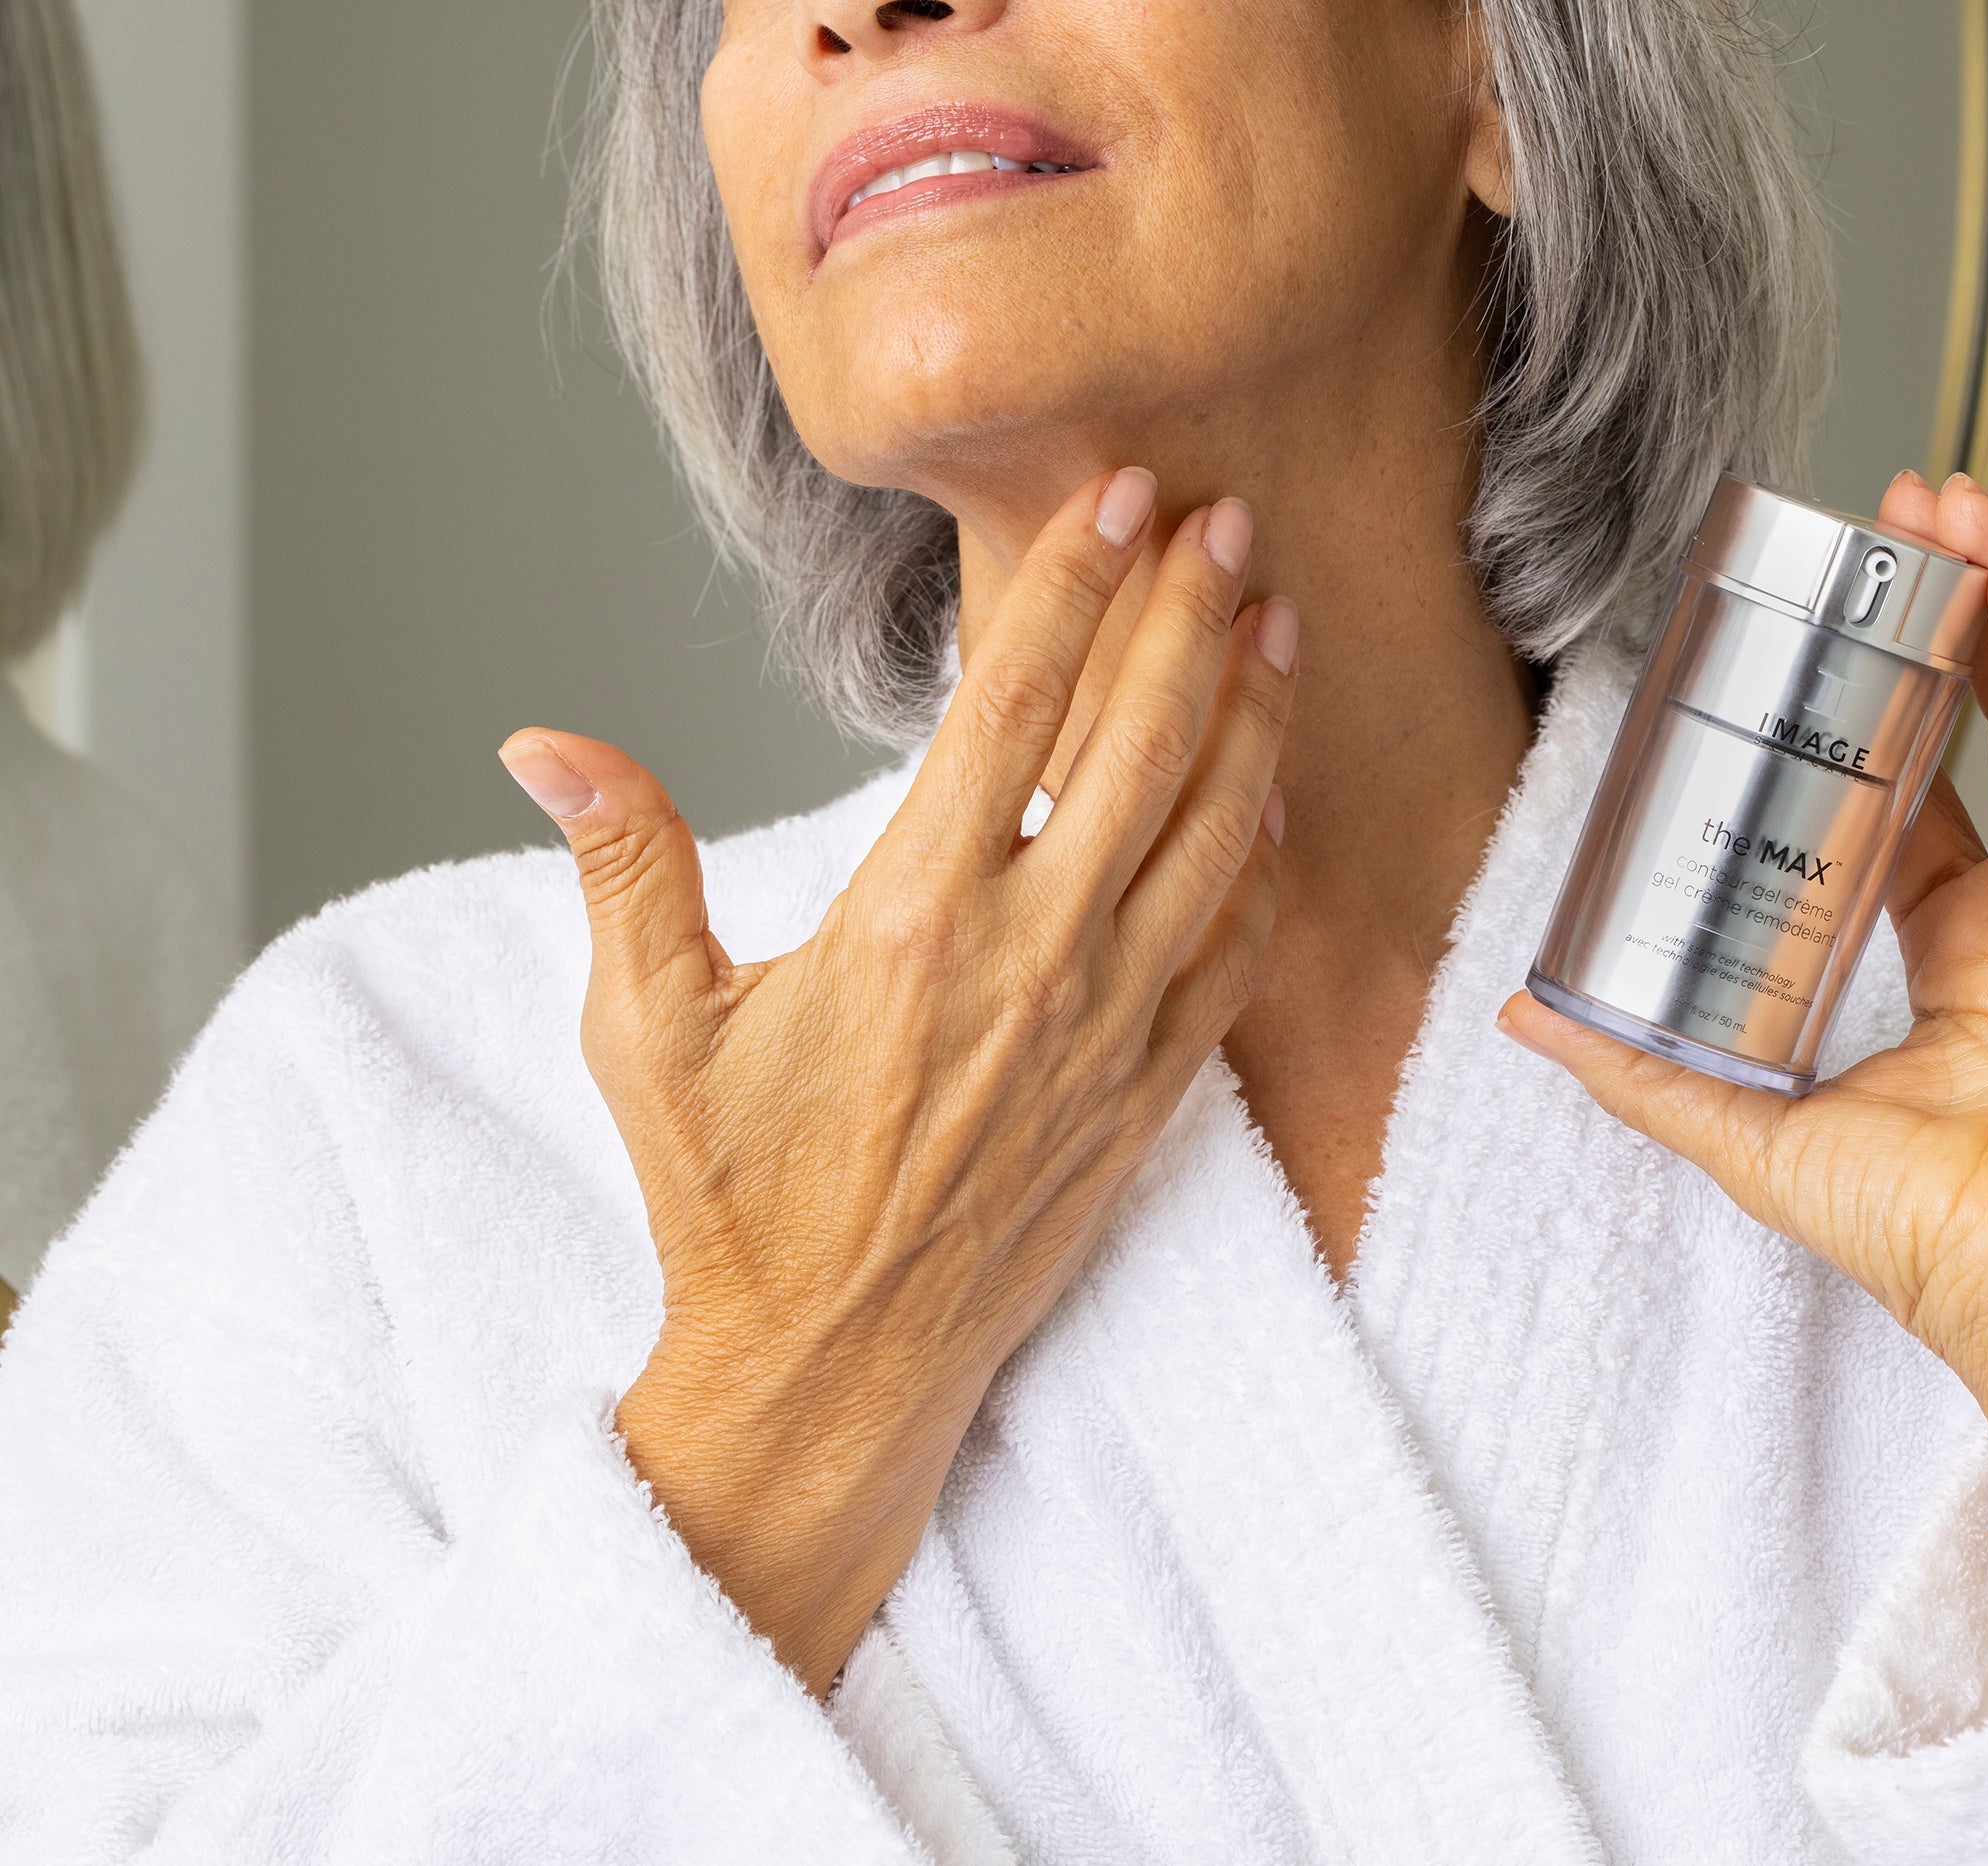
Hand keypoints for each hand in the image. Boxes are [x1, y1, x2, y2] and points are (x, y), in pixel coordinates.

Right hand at [498, 469, 1299, 1688]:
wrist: (838, 1370)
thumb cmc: (737, 1204)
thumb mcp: (649, 1033)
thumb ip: (624, 868)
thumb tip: (544, 745)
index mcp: (912, 922)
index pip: (1015, 709)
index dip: (1075, 586)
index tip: (1122, 499)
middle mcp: (1032, 961)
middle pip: (1142, 744)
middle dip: (1189, 616)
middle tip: (1226, 517)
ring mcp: (1108, 1028)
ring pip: (1213, 835)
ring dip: (1250, 715)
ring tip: (1275, 615)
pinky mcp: (1151, 1093)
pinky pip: (1232, 949)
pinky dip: (1262, 859)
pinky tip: (1274, 789)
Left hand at [1499, 473, 1987, 1629]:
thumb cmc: (1939, 1245)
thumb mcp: (1754, 1129)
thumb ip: (1642, 1067)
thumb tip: (1523, 1012)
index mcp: (1960, 945)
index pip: (1925, 781)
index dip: (1883, 687)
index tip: (1829, 608)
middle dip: (1957, 604)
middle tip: (1900, 511)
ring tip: (1957, 506)